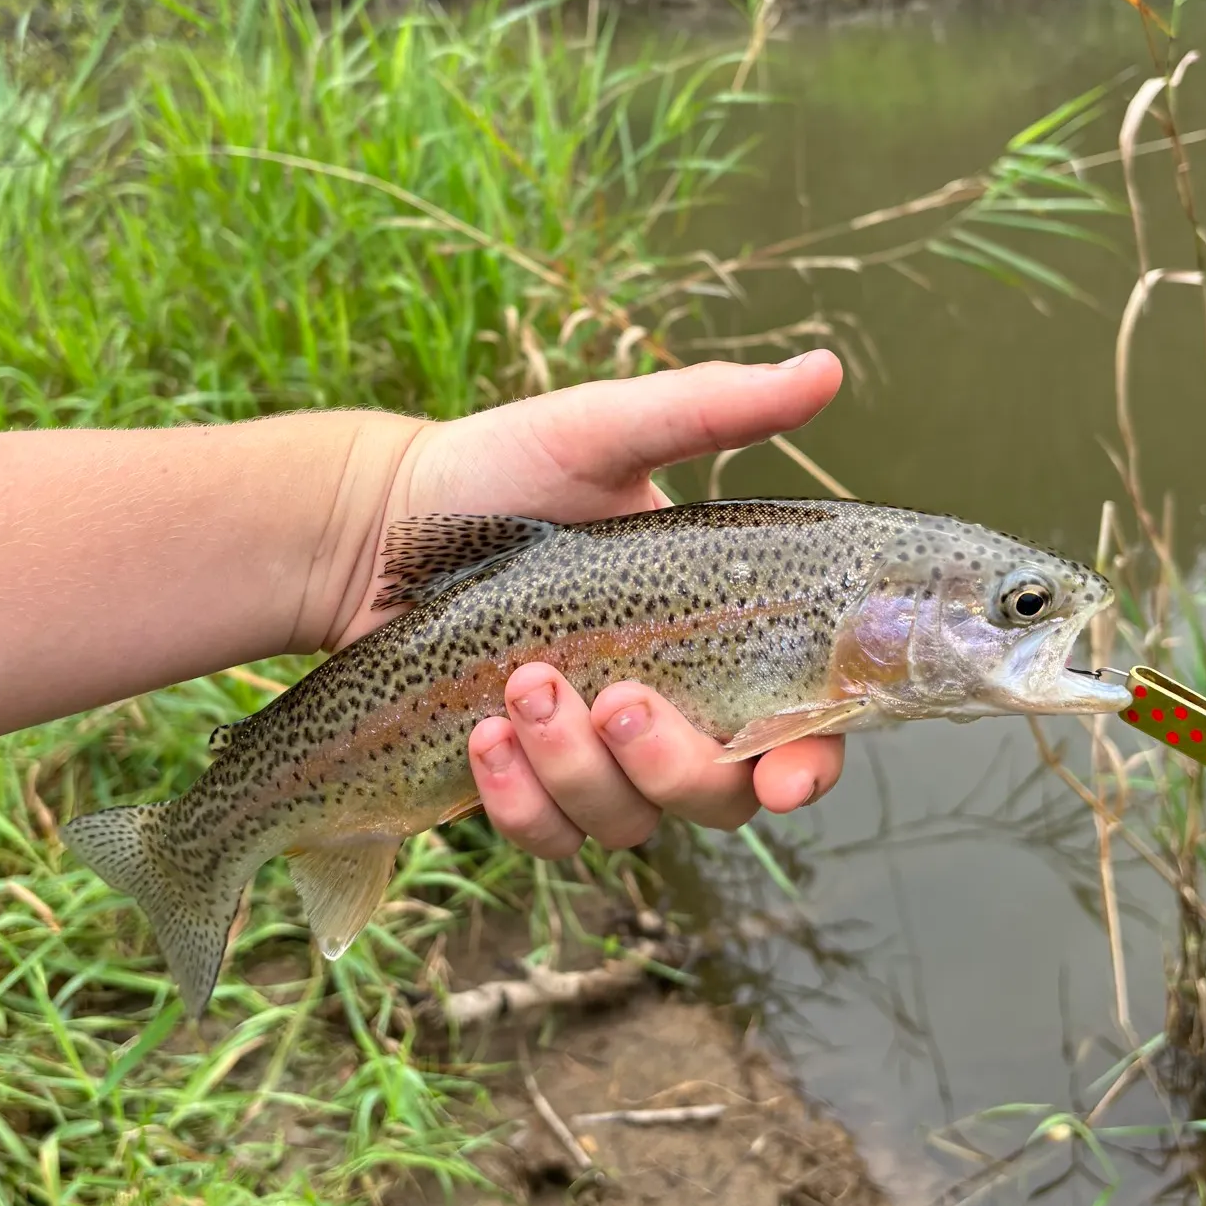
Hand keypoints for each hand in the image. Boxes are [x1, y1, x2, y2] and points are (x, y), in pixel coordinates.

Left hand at [340, 352, 846, 856]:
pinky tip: (482, 737)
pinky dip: (520, 801)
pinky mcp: (524, 788)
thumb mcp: (605, 431)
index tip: (784, 775)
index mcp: (712, 638)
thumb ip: (713, 410)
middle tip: (617, 695)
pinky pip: (547, 836)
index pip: (796, 724)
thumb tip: (826, 369)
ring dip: (579, 769)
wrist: (379, 529)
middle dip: (673, 763)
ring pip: (630, 822)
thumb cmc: (502, 470)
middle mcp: (669, 710)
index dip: (806, 762)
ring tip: (519, 688)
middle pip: (719, 796)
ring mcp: (596, 759)